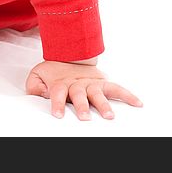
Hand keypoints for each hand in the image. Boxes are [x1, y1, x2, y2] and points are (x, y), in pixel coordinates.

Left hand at [25, 60, 141, 119]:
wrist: (68, 54)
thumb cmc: (53, 71)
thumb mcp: (37, 75)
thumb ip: (34, 86)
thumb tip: (36, 95)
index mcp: (61, 83)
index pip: (58, 93)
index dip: (57, 104)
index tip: (58, 114)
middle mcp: (77, 83)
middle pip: (79, 95)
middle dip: (82, 106)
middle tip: (85, 118)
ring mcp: (91, 83)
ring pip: (98, 93)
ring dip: (104, 104)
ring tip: (109, 116)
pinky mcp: (102, 82)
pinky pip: (116, 88)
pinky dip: (127, 95)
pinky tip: (137, 103)